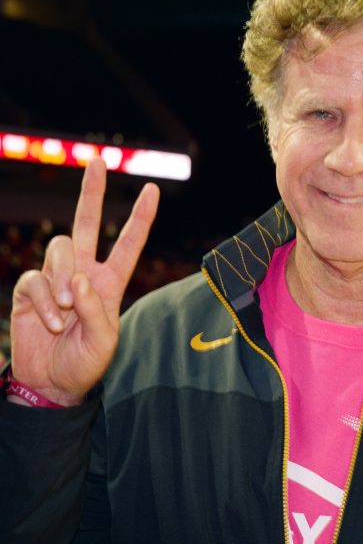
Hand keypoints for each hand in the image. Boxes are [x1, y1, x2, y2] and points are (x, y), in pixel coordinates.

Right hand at [10, 157, 159, 404]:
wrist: (51, 383)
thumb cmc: (84, 363)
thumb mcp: (103, 341)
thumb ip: (94, 309)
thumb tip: (78, 280)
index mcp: (110, 282)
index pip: (128, 243)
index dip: (140, 218)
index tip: (153, 189)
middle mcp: (83, 273)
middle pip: (85, 223)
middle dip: (92, 191)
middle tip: (98, 160)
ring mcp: (55, 279)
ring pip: (60, 249)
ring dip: (63, 279)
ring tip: (64, 312)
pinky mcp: (30, 289)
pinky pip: (35, 279)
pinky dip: (44, 301)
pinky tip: (50, 322)